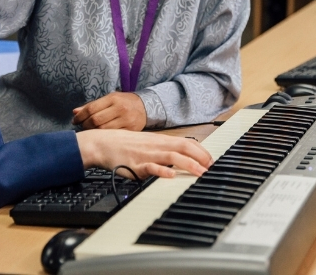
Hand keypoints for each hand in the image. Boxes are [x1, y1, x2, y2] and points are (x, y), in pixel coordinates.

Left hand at [72, 92, 146, 130]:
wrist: (145, 107)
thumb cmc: (123, 102)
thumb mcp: (109, 99)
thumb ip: (92, 105)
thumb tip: (75, 112)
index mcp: (113, 98)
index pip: (91, 108)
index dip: (80, 116)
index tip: (75, 120)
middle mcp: (120, 108)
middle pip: (96, 120)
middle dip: (85, 125)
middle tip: (83, 126)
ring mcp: (126, 120)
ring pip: (103, 130)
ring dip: (93, 132)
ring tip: (91, 131)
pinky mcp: (131, 130)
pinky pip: (113, 136)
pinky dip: (104, 137)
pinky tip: (102, 136)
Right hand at [75, 129, 212, 178]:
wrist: (103, 143)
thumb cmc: (126, 145)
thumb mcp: (149, 144)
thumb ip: (164, 150)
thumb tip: (182, 157)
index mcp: (161, 140)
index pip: (187, 143)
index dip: (202, 151)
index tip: (212, 161)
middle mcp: (157, 146)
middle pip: (184, 148)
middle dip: (200, 158)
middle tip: (212, 168)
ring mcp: (147, 155)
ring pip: (172, 157)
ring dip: (188, 165)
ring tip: (200, 173)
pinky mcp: (136, 164)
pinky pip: (150, 167)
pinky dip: (161, 171)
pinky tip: (170, 175)